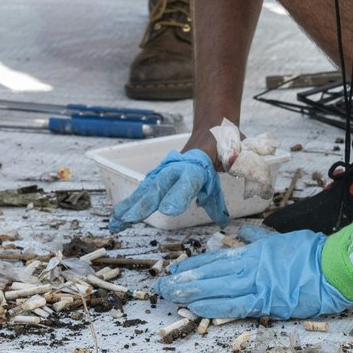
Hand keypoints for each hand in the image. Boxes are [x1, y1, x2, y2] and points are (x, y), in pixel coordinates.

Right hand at [108, 149, 229, 232]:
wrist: (211, 130)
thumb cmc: (225, 147)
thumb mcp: (235, 160)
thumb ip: (232, 179)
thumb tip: (225, 215)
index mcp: (199, 162)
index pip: (188, 179)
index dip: (179, 194)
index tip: (169, 210)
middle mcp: (178, 166)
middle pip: (159, 185)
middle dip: (144, 202)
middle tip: (130, 218)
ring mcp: (166, 170)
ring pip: (147, 188)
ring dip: (131, 205)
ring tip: (116, 223)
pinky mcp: (160, 176)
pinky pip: (145, 190)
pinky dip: (131, 203)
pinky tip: (119, 217)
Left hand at [156, 229, 352, 319]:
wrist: (331, 267)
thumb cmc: (310, 252)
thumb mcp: (280, 239)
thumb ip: (258, 237)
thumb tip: (241, 232)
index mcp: (253, 252)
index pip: (216, 259)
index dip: (194, 265)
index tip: (176, 269)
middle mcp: (250, 267)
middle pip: (210, 274)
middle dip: (184, 280)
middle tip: (162, 285)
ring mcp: (256, 284)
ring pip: (216, 289)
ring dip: (191, 293)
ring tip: (171, 296)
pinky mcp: (265, 302)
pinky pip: (233, 305)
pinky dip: (213, 307)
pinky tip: (196, 308)